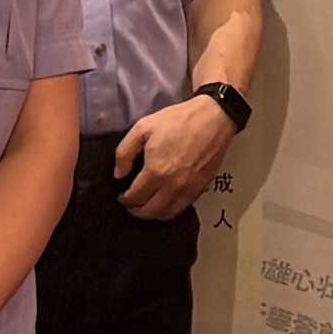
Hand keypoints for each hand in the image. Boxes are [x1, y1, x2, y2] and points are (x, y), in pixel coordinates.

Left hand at [114, 91, 238, 219]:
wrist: (213, 119)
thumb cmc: (178, 120)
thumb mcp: (143, 128)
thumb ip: (124, 152)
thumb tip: (119, 174)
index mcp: (156, 171)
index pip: (135, 197)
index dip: (125, 199)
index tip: (122, 195)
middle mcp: (172, 185)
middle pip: (150, 211)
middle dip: (136, 211)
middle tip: (131, 204)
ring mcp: (188, 189)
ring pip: (167, 214)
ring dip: (153, 214)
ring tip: (147, 205)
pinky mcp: (201, 188)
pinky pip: (182, 208)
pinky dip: (170, 209)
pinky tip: (165, 201)